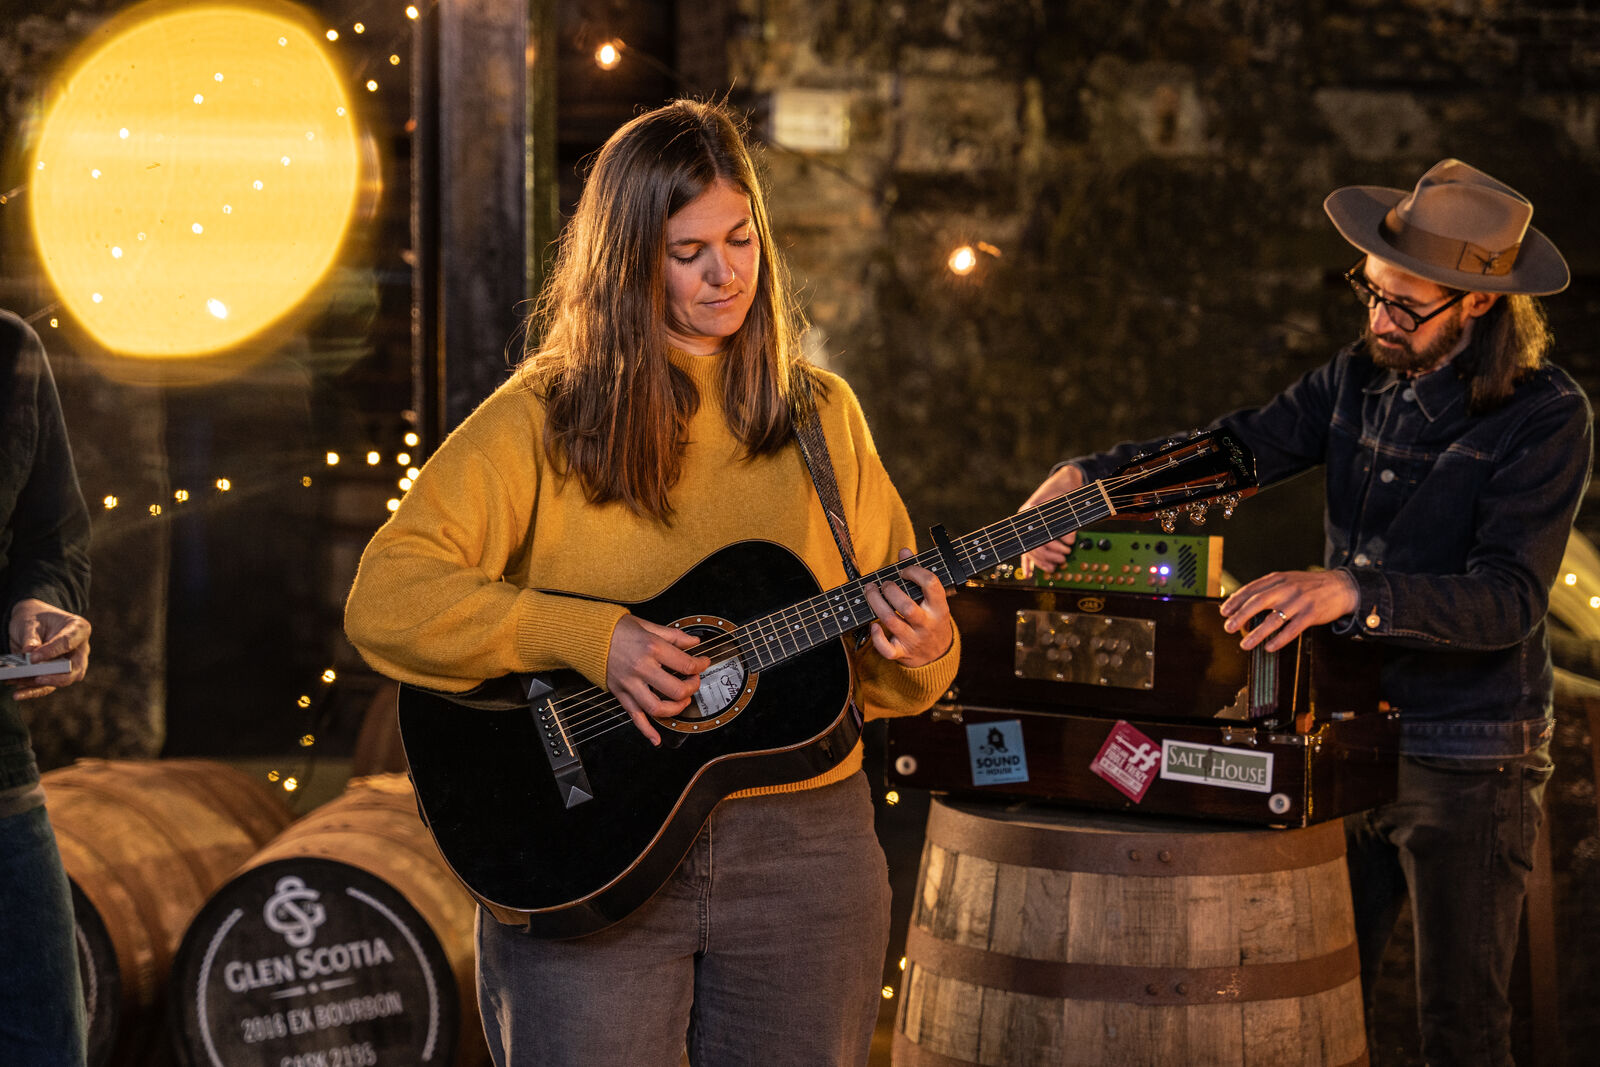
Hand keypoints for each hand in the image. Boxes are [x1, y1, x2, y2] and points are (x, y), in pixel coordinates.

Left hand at [7, 598, 90, 699]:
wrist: (31, 623)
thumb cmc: (35, 618)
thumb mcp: (31, 622)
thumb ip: (31, 636)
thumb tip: (29, 652)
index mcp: (78, 630)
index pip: (69, 643)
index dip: (52, 651)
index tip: (34, 658)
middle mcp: (79, 650)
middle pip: (76, 668)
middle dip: (57, 677)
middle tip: (38, 678)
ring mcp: (70, 664)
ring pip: (62, 681)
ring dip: (39, 685)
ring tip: (18, 684)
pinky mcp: (57, 675)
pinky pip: (48, 687)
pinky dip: (33, 691)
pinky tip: (18, 694)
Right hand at [605, 615, 709, 745]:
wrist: (588, 635)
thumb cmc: (616, 629)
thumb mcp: (648, 625)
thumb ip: (673, 636)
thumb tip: (693, 642)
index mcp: (652, 648)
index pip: (685, 664)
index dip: (700, 665)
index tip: (703, 663)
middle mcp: (641, 668)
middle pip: (675, 690)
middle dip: (691, 688)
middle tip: (694, 682)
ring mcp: (629, 683)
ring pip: (657, 708)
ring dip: (675, 709)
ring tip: (682, 702)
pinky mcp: (620, 693)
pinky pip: (634, 716)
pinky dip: (646, 730)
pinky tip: (656, 738)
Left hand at [863, 549, 953, 667]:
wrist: (938, 654)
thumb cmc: (931, 618)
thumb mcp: (932, 598)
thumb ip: (918, 574)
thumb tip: (904, 551)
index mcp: (939, 607)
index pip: (931, 584)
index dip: (915, 571)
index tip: (904, 570)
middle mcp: (927, 624)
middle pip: (907, 606)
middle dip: (890, 590)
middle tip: (884, 583)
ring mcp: (914, 640)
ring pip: (891, 621)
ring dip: (876, 603)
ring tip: (870, 591)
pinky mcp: (901, 653)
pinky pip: (887, 649)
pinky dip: (877, 638)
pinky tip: (873, 624)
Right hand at [1018, 463, 1084, 576]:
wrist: (1063, 480)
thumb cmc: (1063, 488)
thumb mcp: (1066, 502)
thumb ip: (1068, 521)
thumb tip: (1069, 539)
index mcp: (1030, 512)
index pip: (1036, 536)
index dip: (1051, 547)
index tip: (1065, 550)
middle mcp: (1025, 521)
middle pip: (1033, 547)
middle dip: (1050, 556)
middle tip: (1064, 557)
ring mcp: (1027, 528)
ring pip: (1030, 552)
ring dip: (1044, 561)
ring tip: (1057, 564)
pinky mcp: (1033, 532)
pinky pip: (1027, 551)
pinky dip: (1028, 564)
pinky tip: (1028, 574)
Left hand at [1219, 570, 1358, 651]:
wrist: (1341, 586)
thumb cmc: (1309, 585)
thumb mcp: (1287, 579)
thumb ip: (1267, 588)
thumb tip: (1241, 601)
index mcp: (1278, 579)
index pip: (1252, 589)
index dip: (1236, 601)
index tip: (1223, 612)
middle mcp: (1287, 589)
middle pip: (1258, 602)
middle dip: (1240, 616)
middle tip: (1228, 627)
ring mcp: (1299, 602)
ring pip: (1274, 619)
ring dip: (1257, 633)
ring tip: (1245, 644)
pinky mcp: (1311, 615)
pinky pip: (1292, 630)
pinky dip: (1279, 640)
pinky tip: (1269, 647)